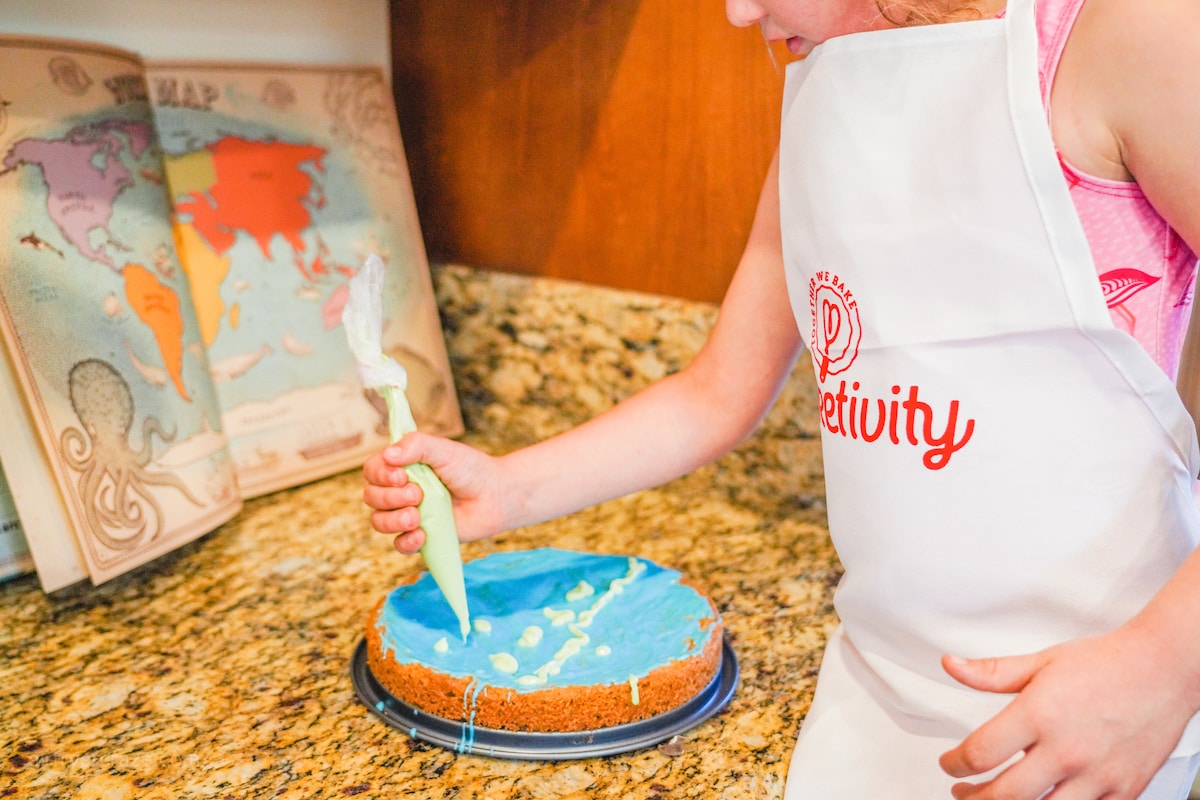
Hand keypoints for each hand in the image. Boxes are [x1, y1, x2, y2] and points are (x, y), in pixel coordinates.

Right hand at [361, 432, 505, 553]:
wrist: (495, 495)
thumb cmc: (470, 469)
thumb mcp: (444, 450)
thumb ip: (417, 445)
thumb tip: (388, 454)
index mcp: (401, 468)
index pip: (372, 471)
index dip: (380, 475)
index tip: (402, 475)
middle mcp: (400, 491)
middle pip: (371, 497)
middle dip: (390, 497)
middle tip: (418, 494)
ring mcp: (408, 514)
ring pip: (379, 522)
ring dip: (393, 520)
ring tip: (417, 516)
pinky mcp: (421, 536)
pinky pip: (399, 545)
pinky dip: (406, 542)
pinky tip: (421, 535)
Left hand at [939, 623, 1196, 798]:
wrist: (1163, 670)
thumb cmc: (1105, 664)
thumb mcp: (1040, 662)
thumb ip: (990, 672)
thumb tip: (950, 666)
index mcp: (1040, 715)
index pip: (980, 753)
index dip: (954, 764)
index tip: (949, 763)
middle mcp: (1067, 750)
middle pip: (1004, 795)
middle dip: (973, 798)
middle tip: (962, 790)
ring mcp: (1097, 776)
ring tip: (994, 799)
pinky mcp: (1123, 790)